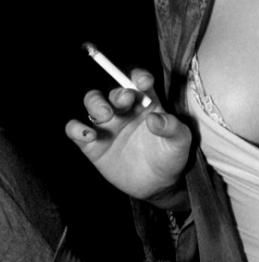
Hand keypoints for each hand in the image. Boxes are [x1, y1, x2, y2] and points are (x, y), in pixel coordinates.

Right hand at [65, 69, 191, 199]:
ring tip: (105, 115)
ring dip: (95, 103)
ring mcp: (108, 125)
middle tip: (125, 101)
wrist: (158, 184)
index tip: (144, 82)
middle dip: (118, 93)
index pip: (139, 80)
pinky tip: (88, 135)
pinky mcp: (92, 144)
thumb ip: (171, 127)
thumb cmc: (171, 156)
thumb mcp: (180, 141)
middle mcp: (125, 109)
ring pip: (92, 102)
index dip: (139, 76)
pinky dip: (75, 128)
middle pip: (115, 91)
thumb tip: (155, 117)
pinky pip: (75, 129)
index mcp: (147, 101)